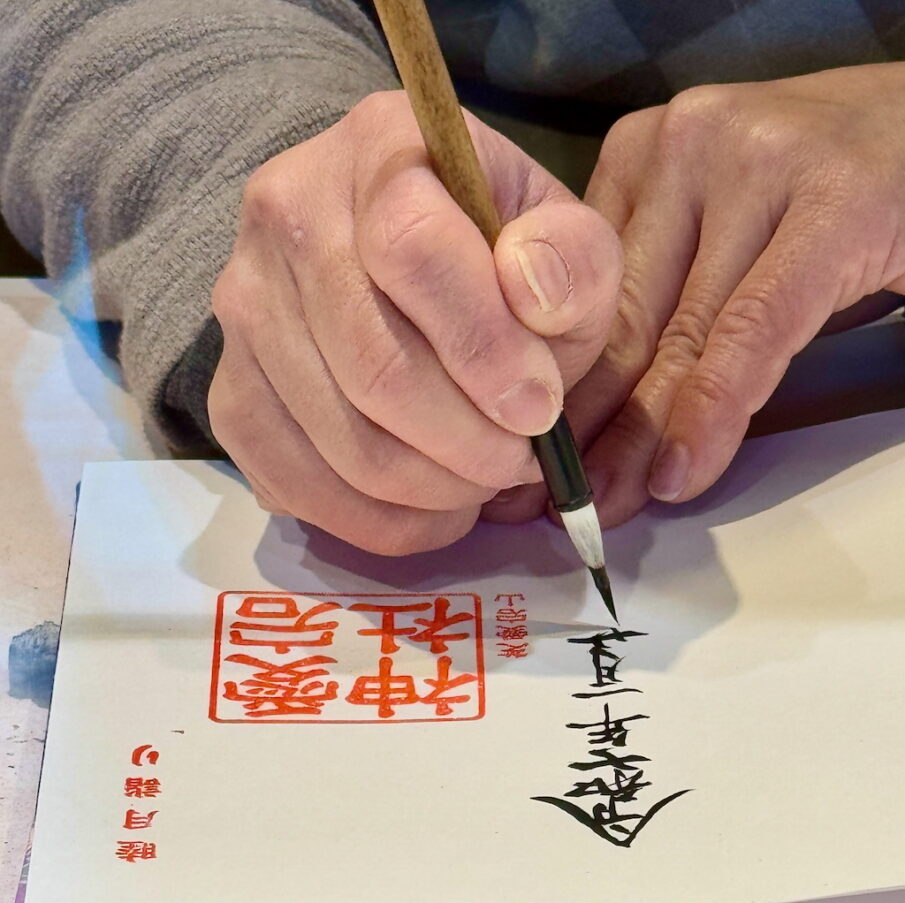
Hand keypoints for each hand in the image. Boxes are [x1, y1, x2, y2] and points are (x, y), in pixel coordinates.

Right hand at [209, 91, 619, 553]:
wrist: (390, 265)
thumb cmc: (494, 255)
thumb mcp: (560, 238)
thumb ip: (572, 259)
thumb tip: (533, 295)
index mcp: (377, 149)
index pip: (412, 250)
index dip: (484, 348)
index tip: (539, 410)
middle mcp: (285, 217)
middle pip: (374, 367)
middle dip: (470, 444)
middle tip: (520, 462)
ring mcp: (243, 311)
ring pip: (342, 443)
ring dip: (436, 489)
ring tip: (484, 479)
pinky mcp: (230, 395)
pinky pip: (300, 489)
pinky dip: (384, 523)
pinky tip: (435, 507)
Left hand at [484, 64, 904, 527]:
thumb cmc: (820, 191)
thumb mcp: (712, 231)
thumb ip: (655, 292)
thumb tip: (592, 411)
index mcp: (639, 154)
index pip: (578, 298)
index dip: (551, 388)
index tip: (526, 459)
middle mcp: (682, 146)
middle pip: (619, 322)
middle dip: (583, 427)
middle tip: (555, 502)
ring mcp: (756, 164)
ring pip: (677, 334)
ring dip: (639, 438)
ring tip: (608, 506)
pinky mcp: (833, 201)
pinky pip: (753, 329)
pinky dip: (715, 407)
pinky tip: (684, 469)